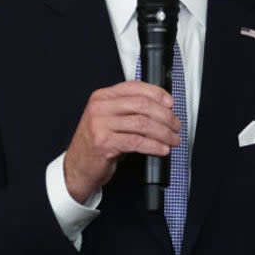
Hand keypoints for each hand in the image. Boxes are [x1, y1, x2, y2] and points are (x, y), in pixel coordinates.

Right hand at [63, 80, 180, 201]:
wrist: (78, 167)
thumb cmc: (98, 143)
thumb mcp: (111, 120)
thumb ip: (130, 110)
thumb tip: (163, 108)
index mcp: (103, 97)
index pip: (135, 87)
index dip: (158, 94)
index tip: (171, 104)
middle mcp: (100, 107)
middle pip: (142, 105)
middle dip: (165, 116)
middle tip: (176, 126)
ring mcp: (100, 124)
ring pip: (142, 123)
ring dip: (164, 133)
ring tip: (173, 140)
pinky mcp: (103, 143)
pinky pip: (137, 141)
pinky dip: (154, 145)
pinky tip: (162, 149)